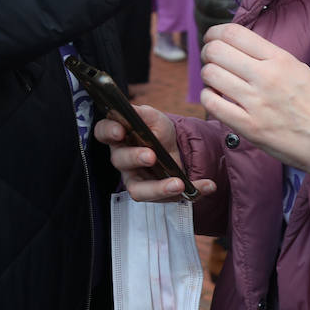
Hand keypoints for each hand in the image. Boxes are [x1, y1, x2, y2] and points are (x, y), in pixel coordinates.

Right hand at [93, 103, 216, 201]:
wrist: (178, 146)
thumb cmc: (158, 130)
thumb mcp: (153, 117)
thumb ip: (141, 114)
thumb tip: (132, 112)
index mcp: (119, 136)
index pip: (103, 132)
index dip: (108, 132)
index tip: (120, 131)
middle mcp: (123, 159)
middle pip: (120, 161)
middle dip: (135, 158)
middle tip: (151, 155)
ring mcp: (136, 179)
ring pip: (138, 189)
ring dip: (158, 188)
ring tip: (178, 183)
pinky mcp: (155, 194)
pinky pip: (167, 198)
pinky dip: (191, 192)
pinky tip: (207, 185)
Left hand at [200, 24, 309, 181]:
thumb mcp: (297, 68)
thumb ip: (267, 55)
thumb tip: (234, 45)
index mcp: (279, 59)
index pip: (233, 33)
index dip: (214, 33)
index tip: (211, 39)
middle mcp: (266, 76)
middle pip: (216, 51)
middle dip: (208, 53)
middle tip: (212, 61)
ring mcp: (256, 102)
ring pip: (210, 74)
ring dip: (208, 76)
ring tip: (217, 82)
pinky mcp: (248, 126)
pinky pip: (212, 103)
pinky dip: (208, 97)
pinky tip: (217, 98)